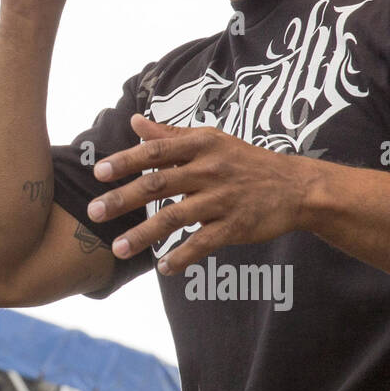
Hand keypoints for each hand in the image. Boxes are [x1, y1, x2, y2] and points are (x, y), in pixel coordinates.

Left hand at [86, 114, 318, 273]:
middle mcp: (210, 169)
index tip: (99, 173)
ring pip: (175, 217)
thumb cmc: (246, 162)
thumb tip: (135, 122)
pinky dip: (181, 257)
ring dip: (143, 235)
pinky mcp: (236, 225)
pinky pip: (202, 243)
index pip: (156, 151)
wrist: (296, 186)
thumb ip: (170, 136)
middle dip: (122, 199)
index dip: (126, 162)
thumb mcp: (212, 141)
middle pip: (158, 184)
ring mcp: (223, 199)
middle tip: (93, 213)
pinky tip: (162, 268)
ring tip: (118, 249)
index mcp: (202, 145)